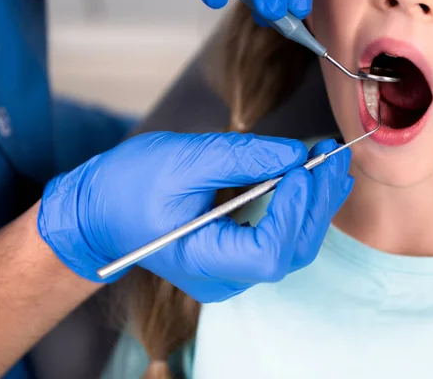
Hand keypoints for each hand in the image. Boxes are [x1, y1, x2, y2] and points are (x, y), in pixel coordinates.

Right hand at [38, 132, 351, 302]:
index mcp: (202, 260)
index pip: (268, 253)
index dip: (293, 211)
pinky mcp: (235, 255)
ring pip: (292, 247)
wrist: (100, 212)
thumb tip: (297, 154)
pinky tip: (313, 182)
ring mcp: (231, 271)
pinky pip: (280, 239)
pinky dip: (301, 209)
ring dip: (316, 204)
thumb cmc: (127, 187)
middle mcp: (223, 277)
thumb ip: (241, 158)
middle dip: (317, 202)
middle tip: (332, 157)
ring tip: (332, 165)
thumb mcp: (182, 160)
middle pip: (290, 251)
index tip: (303, 167)